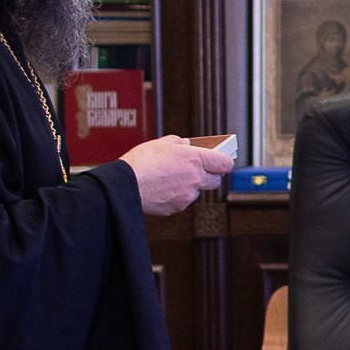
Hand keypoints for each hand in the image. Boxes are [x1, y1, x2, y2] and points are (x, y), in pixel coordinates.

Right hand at [119, 136, 234, 215]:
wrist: (125, 186)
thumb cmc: (140, 163)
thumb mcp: (159, 143)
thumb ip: (177, 142)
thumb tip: (185, 144)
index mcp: (195, 159)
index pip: (225, 163)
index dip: (224, 161)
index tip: (221, 160)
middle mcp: (195, 178)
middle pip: (216, 180)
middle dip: (210, 175)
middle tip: (198, 169)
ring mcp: (187, 195)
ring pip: (198, 192)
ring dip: (192, 186)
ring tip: (173, 178)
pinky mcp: (177, 208)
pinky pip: (184, 201)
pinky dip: (178, 195)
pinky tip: (164, 188)